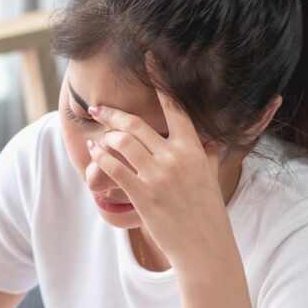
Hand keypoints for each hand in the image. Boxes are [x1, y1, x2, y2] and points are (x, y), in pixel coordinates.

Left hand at [84, 54, 230, 265]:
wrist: (204, 246)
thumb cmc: (207, 212)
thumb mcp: (210, 177)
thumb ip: (207, 155)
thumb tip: (213, 142)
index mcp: (194, 149)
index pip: (175, 106)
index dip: (159, 81)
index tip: (147, 60)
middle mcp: (176, 158)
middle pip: (137, 125)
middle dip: (113, 114)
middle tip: (98, 108)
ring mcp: (159, 177)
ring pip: (123, 144)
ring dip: (105, 137)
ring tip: (96, 136)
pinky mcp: (143, 195)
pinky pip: (115, 170)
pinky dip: (101, 158)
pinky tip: (95, 153)